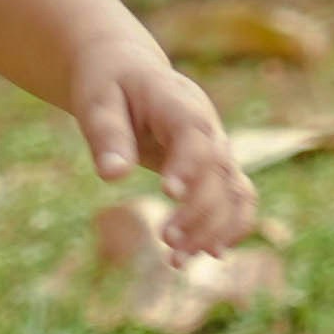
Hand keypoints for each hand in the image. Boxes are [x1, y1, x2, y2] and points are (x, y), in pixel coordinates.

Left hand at [75, 38, 256, 260]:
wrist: (128, 72)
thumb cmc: (109, 84)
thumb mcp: (96, 101)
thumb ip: (106, 135)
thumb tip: (112, 176)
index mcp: (179, 103)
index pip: (195, 135)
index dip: (188, 165)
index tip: (169, 195)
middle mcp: (208, 128)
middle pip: (219, 172)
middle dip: (198, 211)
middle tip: (165, 240)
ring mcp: (216, 149)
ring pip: (234, 192)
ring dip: (214, 229)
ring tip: (177, 261)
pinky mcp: (214, 169)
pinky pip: (236, 199)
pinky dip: (229, 227)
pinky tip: (208, 255)